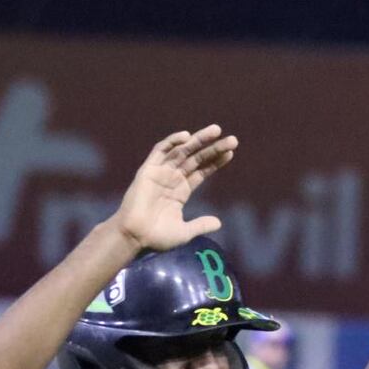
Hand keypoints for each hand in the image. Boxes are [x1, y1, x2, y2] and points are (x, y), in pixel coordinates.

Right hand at [114, 125, 237, 251]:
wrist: (135, 237)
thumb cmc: (156, 237)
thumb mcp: (184, 232)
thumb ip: (200, 225)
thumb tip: (219, 222)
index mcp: (181, 191)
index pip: (202, 171)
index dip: (215, 161)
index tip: (231, 153)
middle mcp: (172, 178)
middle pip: (196, 158)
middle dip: (213, 148)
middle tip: (233, 139)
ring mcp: (160, 173)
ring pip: (182, 150)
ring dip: (198, 139)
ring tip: (216, 130)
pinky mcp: (148, 170)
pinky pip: (160, 151)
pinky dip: (172, 141)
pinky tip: (187, 136)